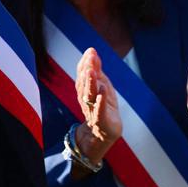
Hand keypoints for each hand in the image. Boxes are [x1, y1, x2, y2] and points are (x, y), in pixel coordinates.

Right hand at [74, 48, 121, 164]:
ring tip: (92, 71)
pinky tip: (101, 92)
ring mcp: (92, 111)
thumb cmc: (103, 108)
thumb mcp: (102, 87)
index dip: (86, 63)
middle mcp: (86, 100)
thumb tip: (92, 52)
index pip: (84, 76)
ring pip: (88, 96)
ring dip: (90, 83)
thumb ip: (98, 72)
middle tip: (90, 56)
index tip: (90, 51)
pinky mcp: (101, 121)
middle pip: (84, 84)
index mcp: (86, 92)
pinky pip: (99, 111)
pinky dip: (100, 101)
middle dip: (87, 69)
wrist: (103, 135)